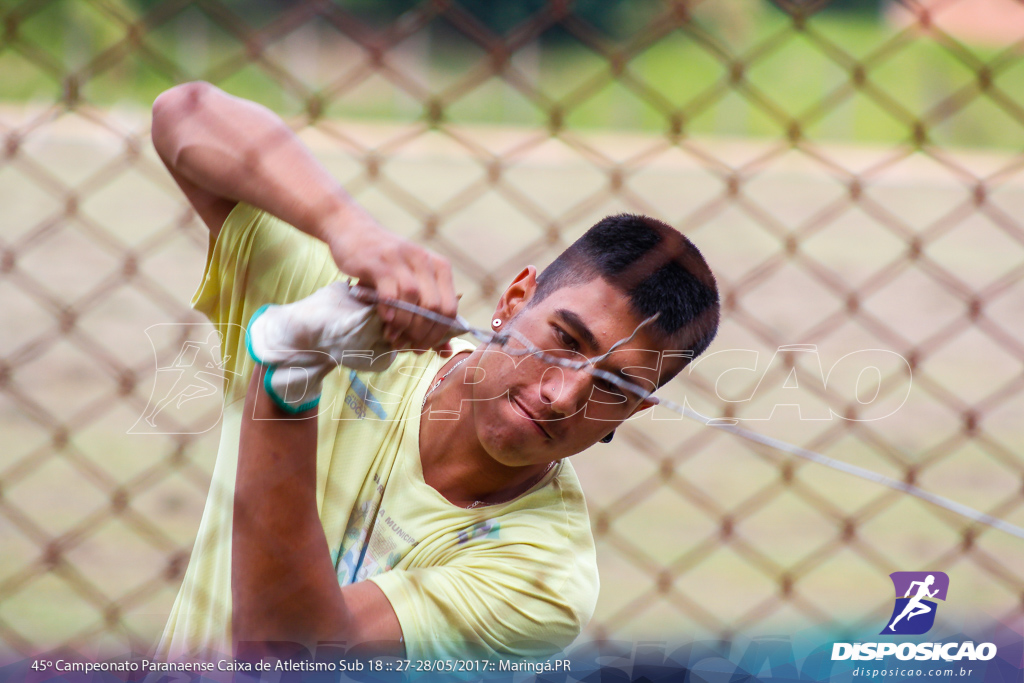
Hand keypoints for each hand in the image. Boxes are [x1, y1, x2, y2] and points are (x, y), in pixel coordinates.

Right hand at [325, 212, 457, 351]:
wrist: (352, 230)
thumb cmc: (384, 264)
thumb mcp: (409, 283)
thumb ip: (427, 314)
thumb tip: (445, 351)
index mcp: (438, 266)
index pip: (450, 308)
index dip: (439, 333)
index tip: (424, 346)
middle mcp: (423, 260)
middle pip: (434, 307)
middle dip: (422, 332)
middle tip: (408, 344)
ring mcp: (400, 259)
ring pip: (413, 300)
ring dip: (404, 324)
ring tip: (394, 336)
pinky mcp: (377, 262)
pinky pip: (389, 292)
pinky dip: (389, 311)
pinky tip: (384, 320)